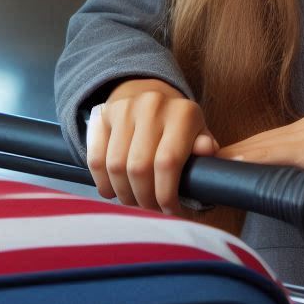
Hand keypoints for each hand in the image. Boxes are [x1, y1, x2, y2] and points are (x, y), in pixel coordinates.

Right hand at [85, 78, 218, 217]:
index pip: (168, 162)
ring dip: (124, 193)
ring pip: (116, 166)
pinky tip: (113, 190)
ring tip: (134, 199)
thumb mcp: (198, 133)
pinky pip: (96, 159)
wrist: (149, 93)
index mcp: (183, 113)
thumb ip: (205, 146)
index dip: (166, 194)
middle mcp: (153, 105)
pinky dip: (103, 182)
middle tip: (151, 207)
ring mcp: (125, 108)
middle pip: (139, 168)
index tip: (170, 210)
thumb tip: (206, 150)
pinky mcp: (103, 114)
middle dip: (144, 198)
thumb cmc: (178, 125)